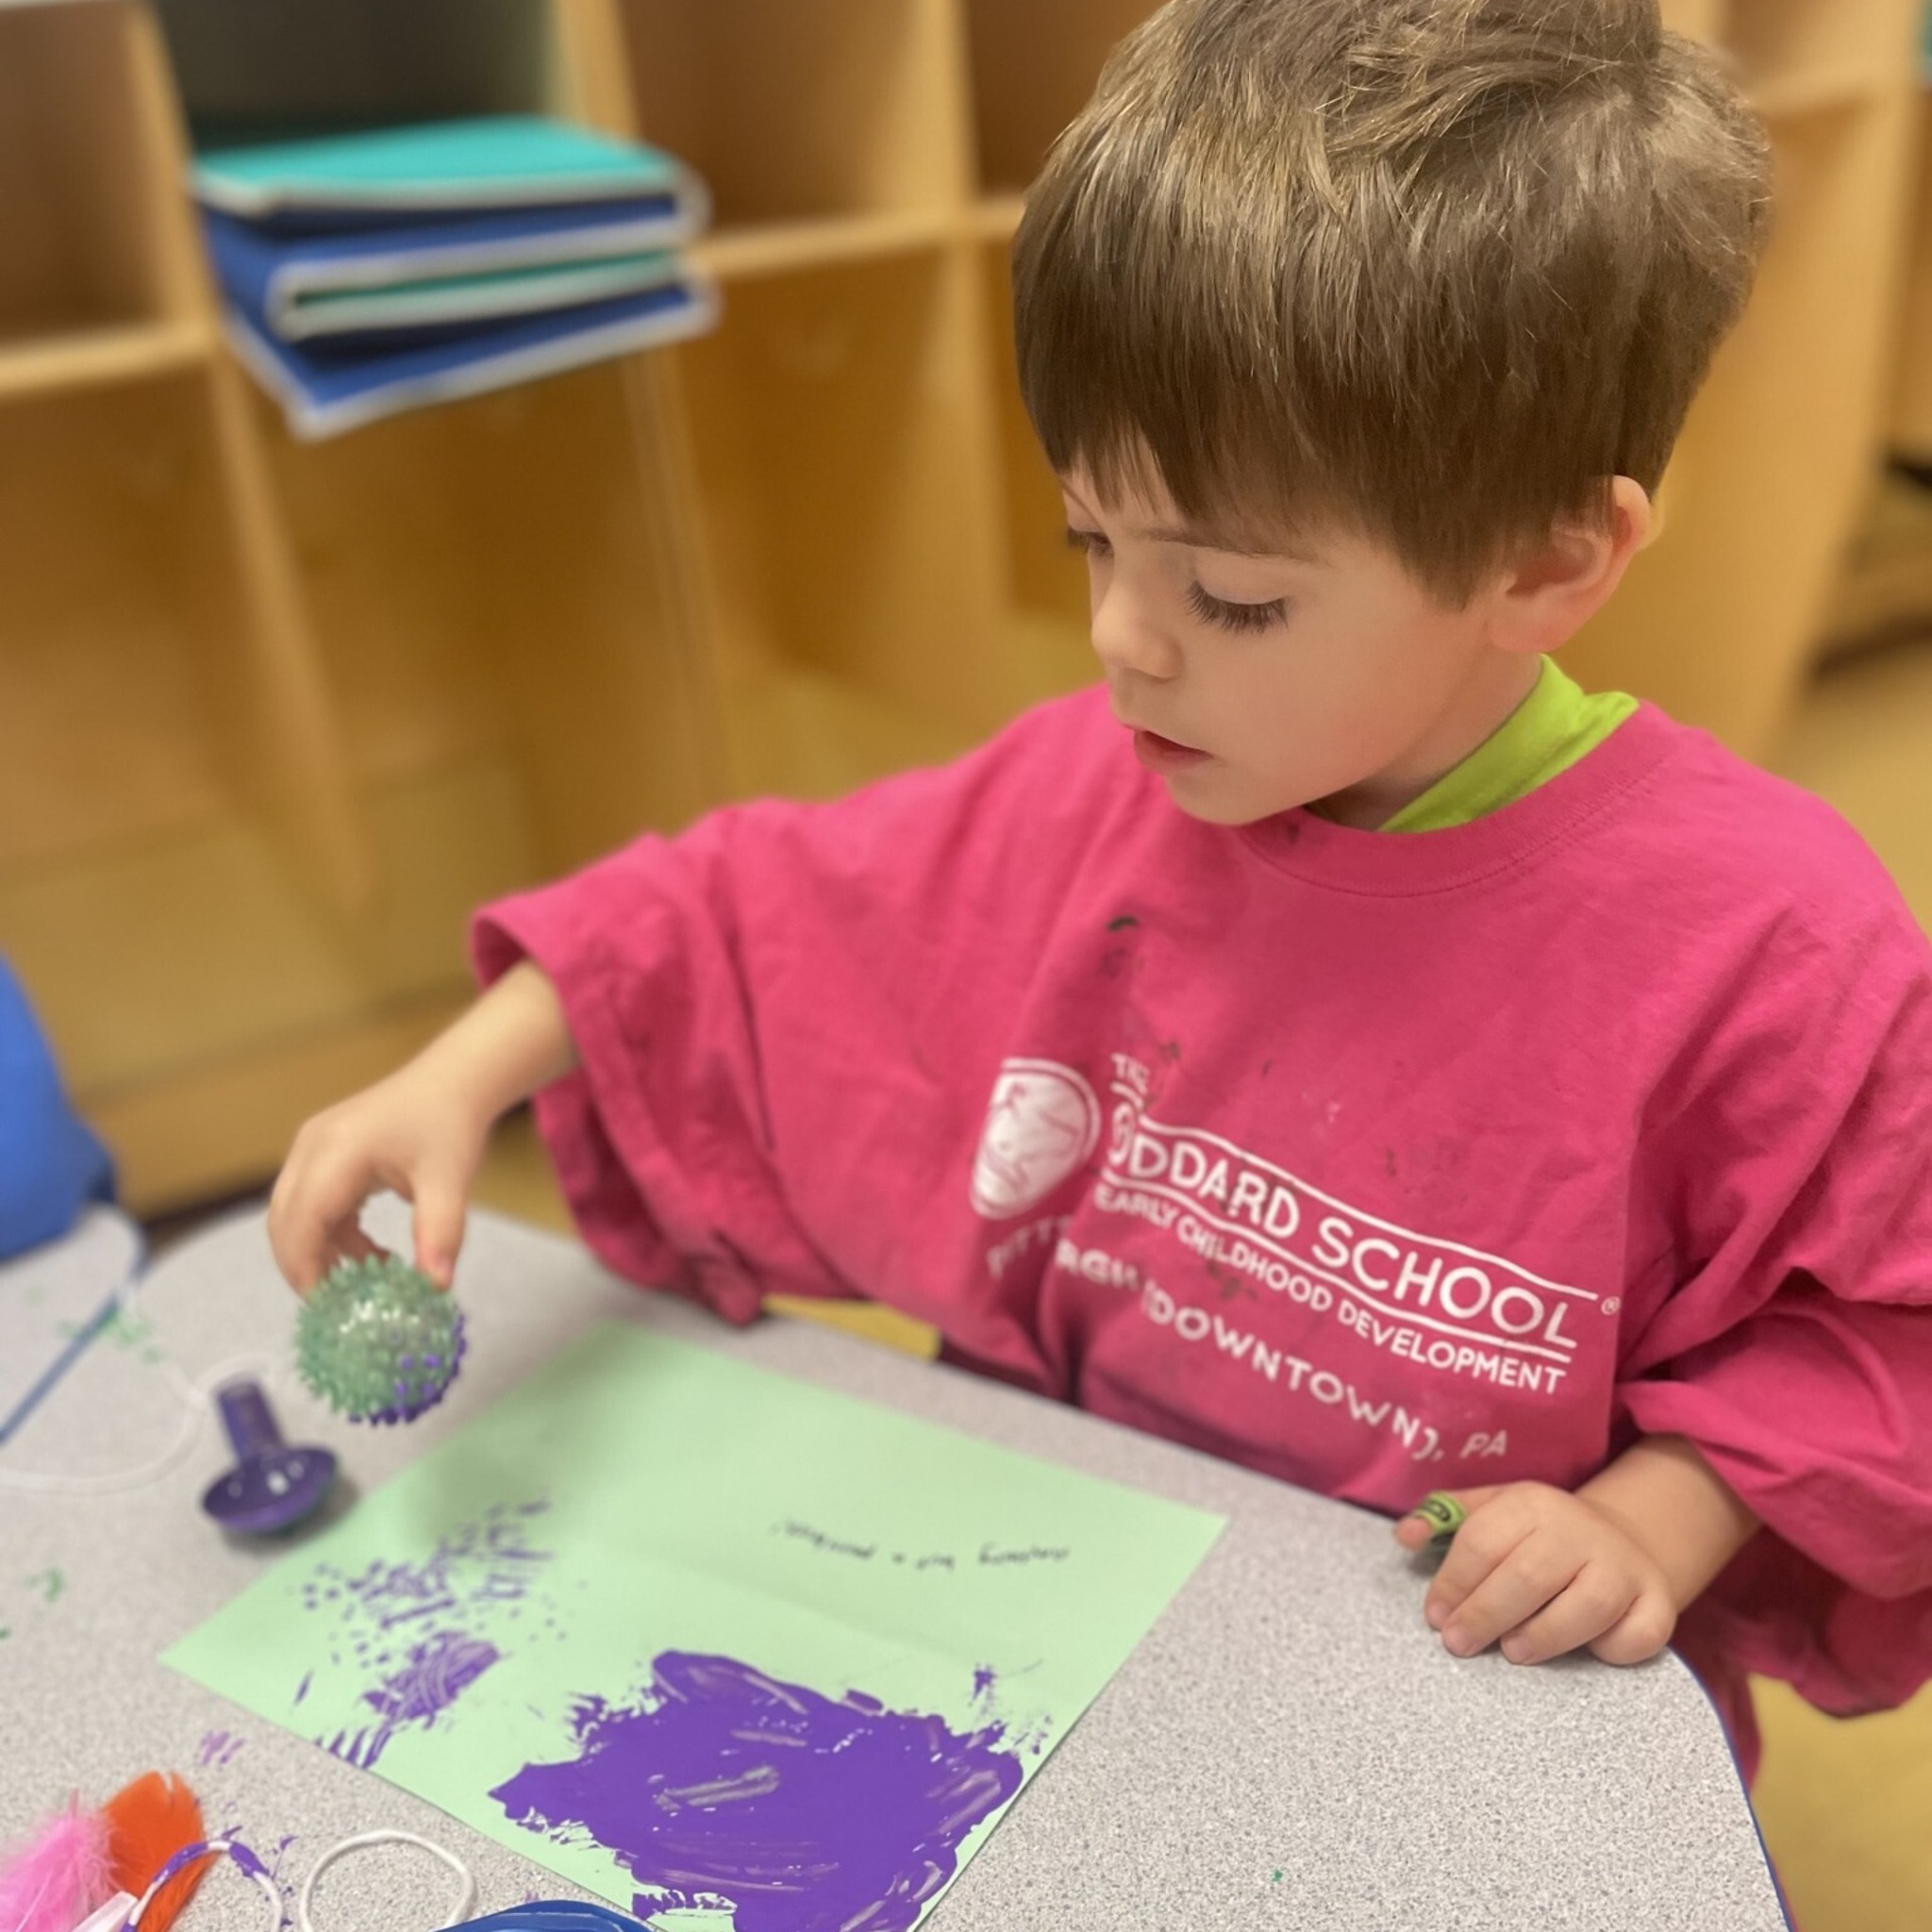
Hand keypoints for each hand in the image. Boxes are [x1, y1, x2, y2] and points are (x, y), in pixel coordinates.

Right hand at [267, 1064, 489, 1293]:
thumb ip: (441, 1233)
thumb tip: (437, 1286)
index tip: (328, 1306)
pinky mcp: (322, 1154)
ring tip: (361, 1283)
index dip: (305, 1267)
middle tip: (339, 1306)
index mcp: (336, 1150)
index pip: (301, 1220)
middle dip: (305, 1267)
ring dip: (319, 1252)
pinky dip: (332, 1236)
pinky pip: (312, 1205)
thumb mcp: (450, 1180)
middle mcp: (312, 1146)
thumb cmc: (450, 1124)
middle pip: (285, 1221)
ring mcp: (312, 1147)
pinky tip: (370, 1254)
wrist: (454, 1080)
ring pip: (294, 1215)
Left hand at [1393, 1482, 1677, 1666]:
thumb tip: (1403, 1536)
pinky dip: (1612, 1649)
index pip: (1483, 1542)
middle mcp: (1581, 1531)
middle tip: (1458, 1644)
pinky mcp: (1658, 1604)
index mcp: (1532, 1503)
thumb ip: (1444, 1519)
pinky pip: (1638, 1634)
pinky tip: (1584, 1652)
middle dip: (1485, 1614)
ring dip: (1545, 1635)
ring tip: (1512, 1651)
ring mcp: (1623, 1568)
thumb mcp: (1493, 1511)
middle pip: (1529, 1576)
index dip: (1453, 1583)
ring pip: (1589, 1605)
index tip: (1435, 1617)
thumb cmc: (1539, 1535)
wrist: (1625, 1539)